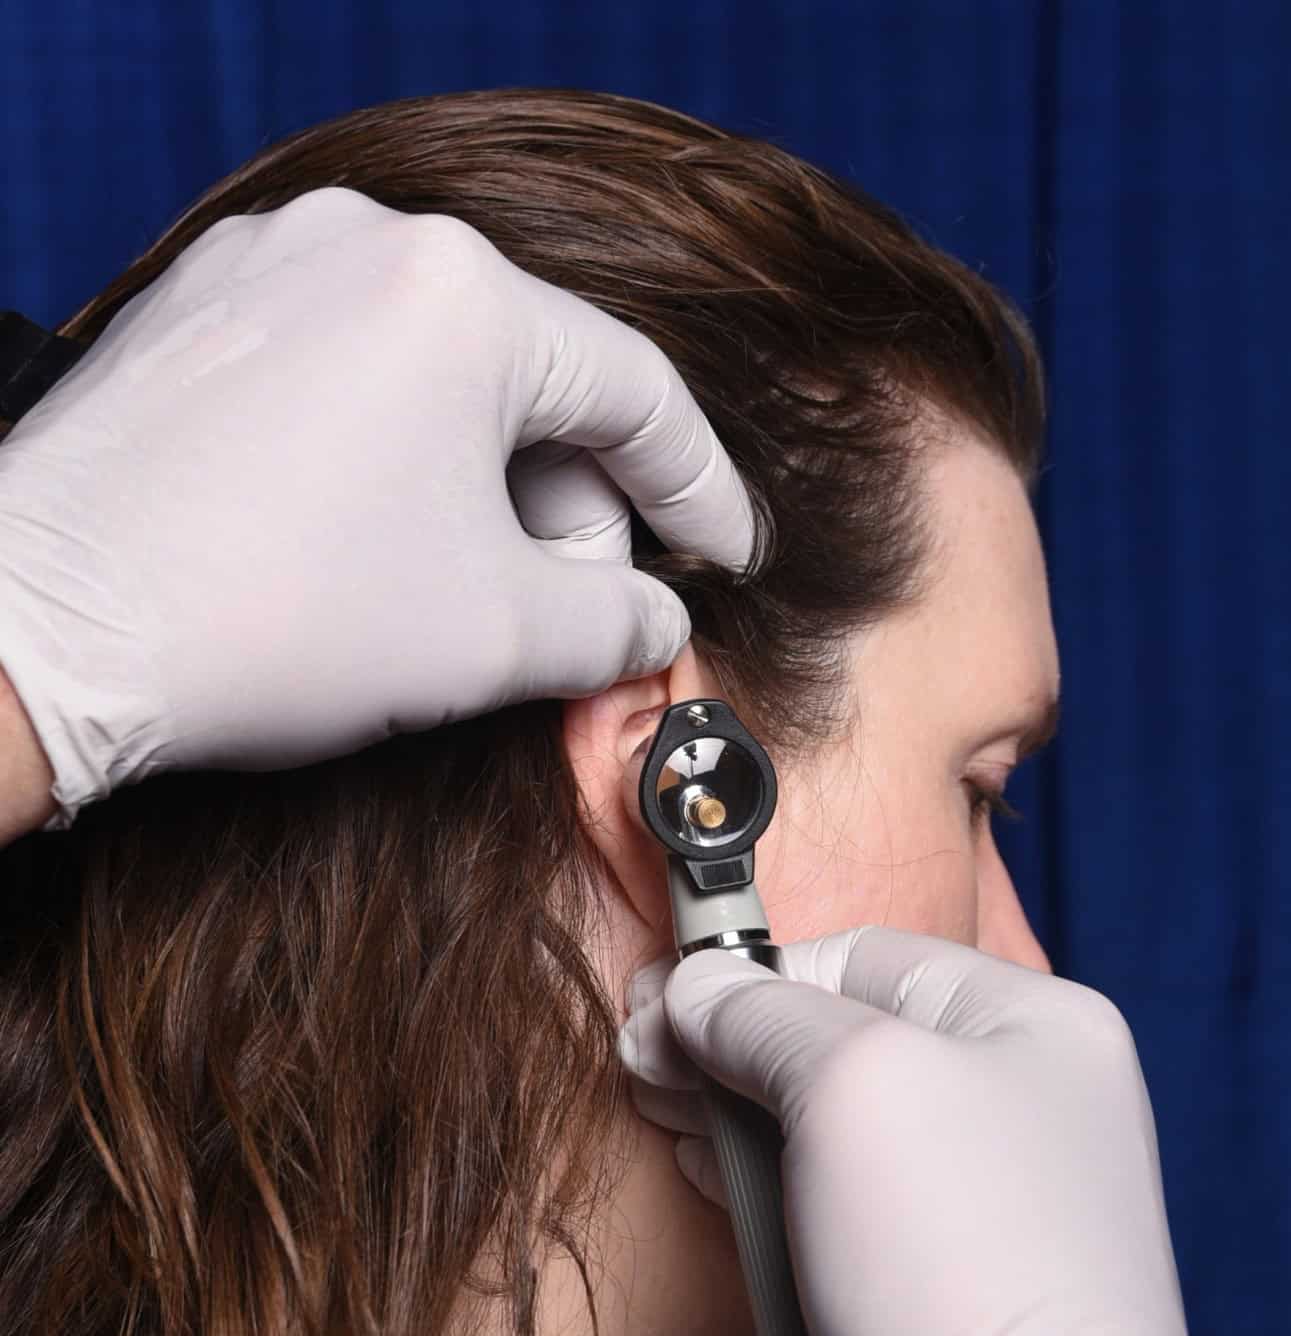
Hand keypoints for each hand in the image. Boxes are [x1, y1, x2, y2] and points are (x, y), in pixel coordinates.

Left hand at [0, 187, 752, 828]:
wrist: (40, 635)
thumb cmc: (278, 617)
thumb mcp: (499, 636)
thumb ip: (618, 623)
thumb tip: (654, 620)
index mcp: (461, 296)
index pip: (636, 394)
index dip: (698, 489)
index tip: (722, 555)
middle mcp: (365, 244)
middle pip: (534, 382)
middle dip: (574, 507)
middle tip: (576, 608)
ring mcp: (268, 267)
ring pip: (440, 379)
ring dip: (484, 487)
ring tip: (465, 589)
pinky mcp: (201, 314)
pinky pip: (349, 375)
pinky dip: (395, 457)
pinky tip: (377, 543)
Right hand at [619, 928, 1222, 1335]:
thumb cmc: (965, 1269)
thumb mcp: (853, 1088)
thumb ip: (762, 1014)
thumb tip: (693, 984)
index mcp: (1033, 1021)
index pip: (860, 953)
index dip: (754, 974)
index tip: (664, 1003)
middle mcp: (1016, 1095)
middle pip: (837, 1033)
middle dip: (728, 1042)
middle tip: (641, 1059)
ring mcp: (982, 1189)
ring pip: (827, 1114)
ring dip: (735, 1106)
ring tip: (664, 1111)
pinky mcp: (940, 1269)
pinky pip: (837, 1192)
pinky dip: (767, 1176)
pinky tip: (710, 1170)